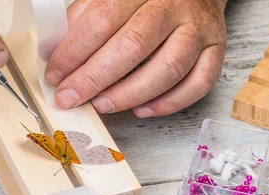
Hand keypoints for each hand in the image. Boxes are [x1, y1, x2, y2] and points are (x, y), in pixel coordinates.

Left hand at [44, 0, 226, 117]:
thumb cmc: (143, 0)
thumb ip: (81, 22)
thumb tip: (53, 54)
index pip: (102, 21)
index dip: (74, 52)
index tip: (54, 76)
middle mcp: (173, 6)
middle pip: (133, 46)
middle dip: (94, 78)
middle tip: (70, 98)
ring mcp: (198, 30)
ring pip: (168, 68)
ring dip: (129, 94)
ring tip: (101, 105)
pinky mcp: (216, 51)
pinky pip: (199, 83)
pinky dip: (169, 103)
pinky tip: (141, 110)